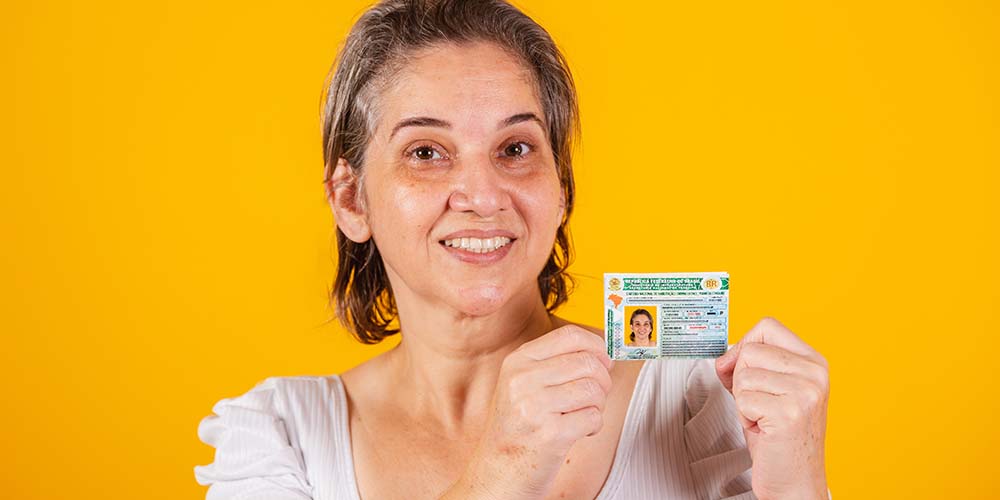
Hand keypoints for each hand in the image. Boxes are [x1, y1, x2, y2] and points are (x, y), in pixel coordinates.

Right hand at [442, 325, 612, 499]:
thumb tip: (603, 351)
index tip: (604, 359)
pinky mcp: (550, 434)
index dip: (596, 345)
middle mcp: (522, 380)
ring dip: (598, 406)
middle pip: (588, 362)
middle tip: (594, 396)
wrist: (496, 475)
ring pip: (594, 389)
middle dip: (603, 380)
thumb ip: (555, 365)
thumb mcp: (522, 387)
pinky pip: (594, 417)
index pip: (570, 336)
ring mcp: (534, 407)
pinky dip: (594, 426)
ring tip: (581, 416)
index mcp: (517, 362)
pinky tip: (578, 433)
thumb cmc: (516, 431)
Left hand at [715, 317, 829, 499]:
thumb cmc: (779, 437)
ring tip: (763, 418)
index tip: (740, 366)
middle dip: (741, 379)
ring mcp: (805, 392)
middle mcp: (815, 373)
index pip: (767, 326)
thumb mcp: (772, 390)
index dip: (743, 344)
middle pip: (750, 350)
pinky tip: (764, 429)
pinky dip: (744, 416)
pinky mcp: (790, 412)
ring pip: (743, 375)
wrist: (794, 480)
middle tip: (758, 404)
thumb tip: (725, 356)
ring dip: (742, 401)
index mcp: (814, 362)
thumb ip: (753, 365)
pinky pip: (743, 399)